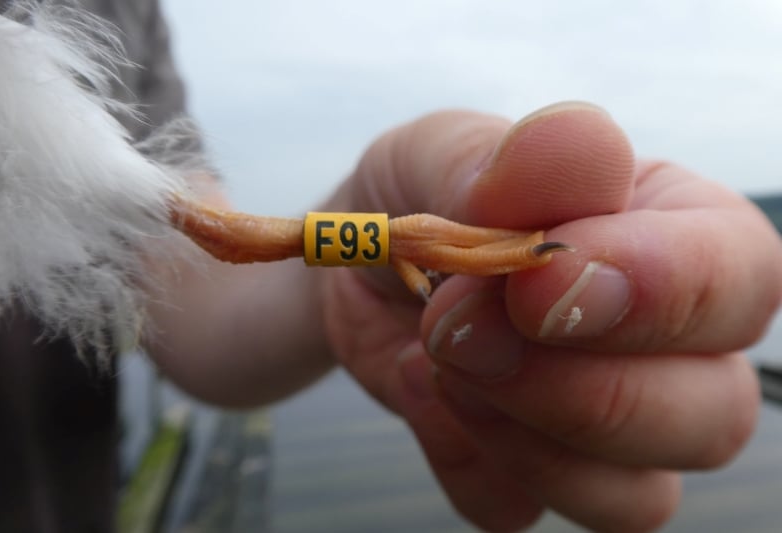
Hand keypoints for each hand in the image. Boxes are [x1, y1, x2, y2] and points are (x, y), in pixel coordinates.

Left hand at [320, 102, 781, 530]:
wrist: (362, 263)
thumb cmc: (422, 195)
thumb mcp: (443, 151)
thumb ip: (506, 160)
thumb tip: (573, 149)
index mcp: (671, 235)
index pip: (737, 278)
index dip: (658, 292)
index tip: (539, 284)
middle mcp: (665, 345)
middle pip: (713, 413)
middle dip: (578, 387)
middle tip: (456, 326)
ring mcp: (607, 428)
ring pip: (634, 495)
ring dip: (520, 434)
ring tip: (434, 353)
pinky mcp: (531, 474)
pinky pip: (515, 509)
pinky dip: (459, 456)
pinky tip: (418, 384)